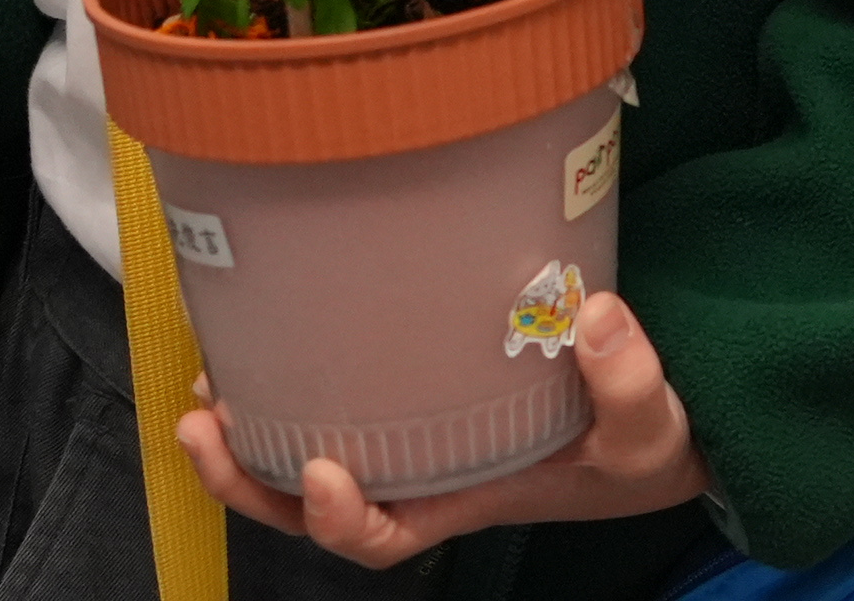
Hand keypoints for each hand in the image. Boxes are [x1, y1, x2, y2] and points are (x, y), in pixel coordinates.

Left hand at [178, 288, 712, 566]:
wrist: (647, 427)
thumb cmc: (639, 445)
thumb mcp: (647, 429)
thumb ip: (630, 382)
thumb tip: (592, 316)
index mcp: (465, 498)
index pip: (383, 538)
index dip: (338, 520)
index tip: (321, 474)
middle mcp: (421, 474)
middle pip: (311, 505)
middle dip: (245, 478)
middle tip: (206, 422)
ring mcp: (408, 434)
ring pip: (303, 454)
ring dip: (244, 434)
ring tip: (205, 384)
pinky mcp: (410, 387)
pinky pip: (331, 399)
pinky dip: (286, 381)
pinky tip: (262, 336)